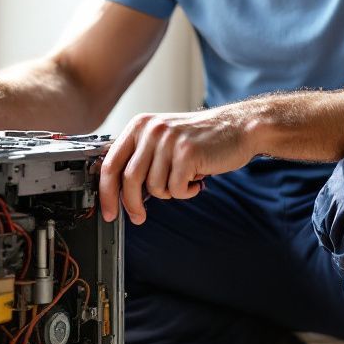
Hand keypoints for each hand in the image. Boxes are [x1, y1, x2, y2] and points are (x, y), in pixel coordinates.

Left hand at [98, 106, 257, 223]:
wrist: (237, 127)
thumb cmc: (200, 138)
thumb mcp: (163, 139)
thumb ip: (140, 158)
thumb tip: (117, 192)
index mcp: (139, 126)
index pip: (110, 163)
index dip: (106, 192)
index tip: (108, 211)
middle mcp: (151, 130)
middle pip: (129, 179)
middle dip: (131, 205)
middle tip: (138, 217)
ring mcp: (169, 140)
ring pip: (154, 187)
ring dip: (170, 192)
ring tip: (184, 179)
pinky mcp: (187, 153)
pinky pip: (176, 189)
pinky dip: (186, 192)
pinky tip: (196, 180)